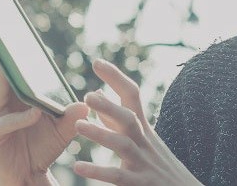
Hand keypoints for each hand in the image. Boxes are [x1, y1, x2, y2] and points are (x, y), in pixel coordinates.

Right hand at [0, 34, 90, 185]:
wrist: (31, 175)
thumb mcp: (65, 128)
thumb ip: (74, 114)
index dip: (8, 44)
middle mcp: (1, 101)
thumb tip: (88, 101)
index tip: (8, 22)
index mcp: (17, 94)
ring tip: (12, 64)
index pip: (11, 64)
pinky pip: (5, 123)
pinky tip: (35, 113)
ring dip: (5, 79)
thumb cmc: (44, 147)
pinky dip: (20, 118)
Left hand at [71, 58, 201, 185]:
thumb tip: (96, 93)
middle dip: (110, 106)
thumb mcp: (142, 139)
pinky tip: (78, 167)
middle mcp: (144, 142)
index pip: (132, 96)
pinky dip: (98, 171)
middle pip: (129, 118)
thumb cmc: (158, 166)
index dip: (116, 78)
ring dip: (101, 134)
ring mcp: (143, 163)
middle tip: (87, 96)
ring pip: (124, 145)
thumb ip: (115, 119)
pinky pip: (118, 176)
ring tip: (78, 127)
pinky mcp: (141, 183)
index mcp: (144, 129)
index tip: (97, 62)